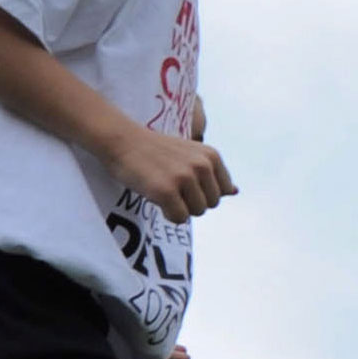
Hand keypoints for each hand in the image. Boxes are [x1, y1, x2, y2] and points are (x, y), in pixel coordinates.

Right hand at [111, 123, 234, 222]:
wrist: (122, 140)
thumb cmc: (156, 150)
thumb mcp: (191, 154)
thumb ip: (213, 173)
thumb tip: (235, 192)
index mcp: (212, 156)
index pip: (223, 191)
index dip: (203, 191)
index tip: (184, 180)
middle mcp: (203, 166)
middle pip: (211, 204)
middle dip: (192, 201)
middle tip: (171, 185)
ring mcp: (185, 178)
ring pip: (196, 212)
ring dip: (180, 207)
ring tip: (164, 188)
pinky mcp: (166, 191)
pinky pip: (179, 218)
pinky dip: (168, 214)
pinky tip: (156, 197)